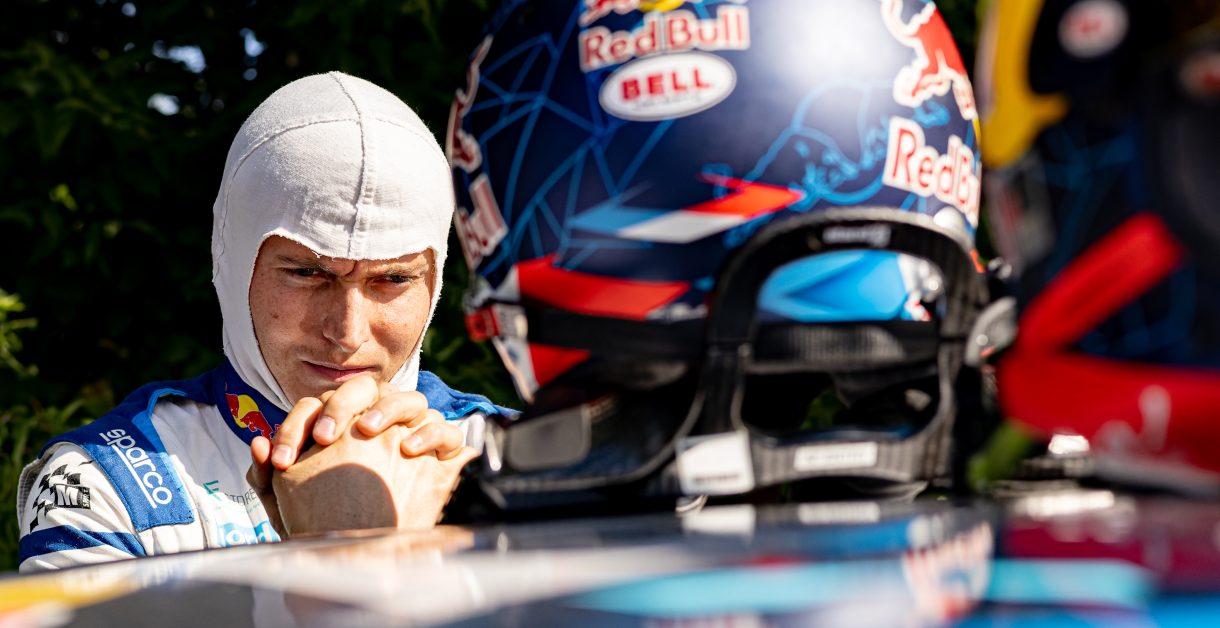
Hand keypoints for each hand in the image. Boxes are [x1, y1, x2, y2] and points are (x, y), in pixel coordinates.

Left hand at [247, 375, 475, 537]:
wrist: (372, 559)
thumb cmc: (325, 528)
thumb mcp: (290, 508)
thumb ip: (269, 478)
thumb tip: (256, 444)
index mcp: (337, 424)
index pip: (315, 405)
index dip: (295, 428)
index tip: (283, 461)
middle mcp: (377, 419)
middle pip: (363, 389)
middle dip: (341, 406)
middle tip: (324, 437)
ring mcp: (413, 431)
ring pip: (409, 399)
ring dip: (387, 408)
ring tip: (368, 429)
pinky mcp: (443, 453)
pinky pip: (445, 431)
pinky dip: (429, 433)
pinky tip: (409, 450)